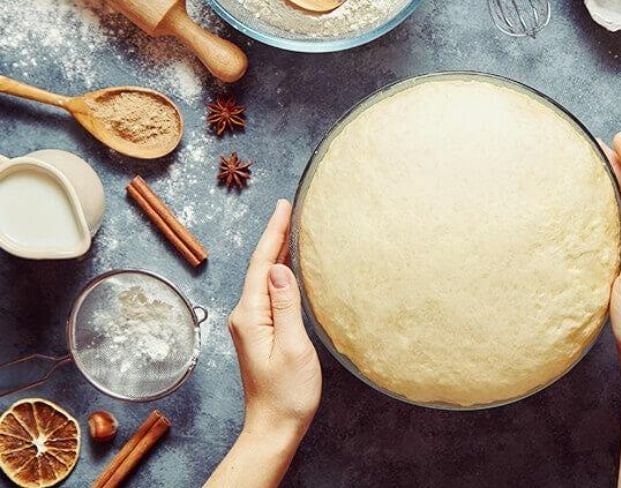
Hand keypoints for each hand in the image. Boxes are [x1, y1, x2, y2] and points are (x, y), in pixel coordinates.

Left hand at [228, 200, 321, 443]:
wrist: (274, 427)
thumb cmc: (288, 394)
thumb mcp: (293, 346)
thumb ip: (286, 305)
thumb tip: (280, 269)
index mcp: (251, 316)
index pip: (263, 264)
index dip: (274, 233)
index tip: (282, 206)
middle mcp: (246, 316)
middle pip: (261, 267)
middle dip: (274, 236)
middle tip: (287, 208)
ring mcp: (251, 325)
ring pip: (263, 278)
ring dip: (276, 252)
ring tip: (289, 228)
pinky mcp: (259, 332)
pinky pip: (268, 293)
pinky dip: (277, 273)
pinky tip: (286, 267)